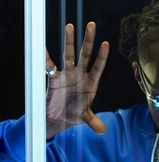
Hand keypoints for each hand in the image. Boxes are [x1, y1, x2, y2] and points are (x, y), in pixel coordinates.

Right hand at [45, 22, 109, 138]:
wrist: (59, 118)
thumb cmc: (75, 115)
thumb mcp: (85, 118)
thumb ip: (93, 122)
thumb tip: (102, 131)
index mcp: (91, 84)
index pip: (98, 67)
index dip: (102, 56)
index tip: (106, 43)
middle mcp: (80, 76)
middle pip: (85, 55)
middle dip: (88, 41)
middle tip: (92, 25)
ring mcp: (67, 75)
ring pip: (69, 55)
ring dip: (69, 42)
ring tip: (70, 26)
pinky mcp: (55, 78)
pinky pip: (50, 66)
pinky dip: (47, 57)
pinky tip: (44, 48)